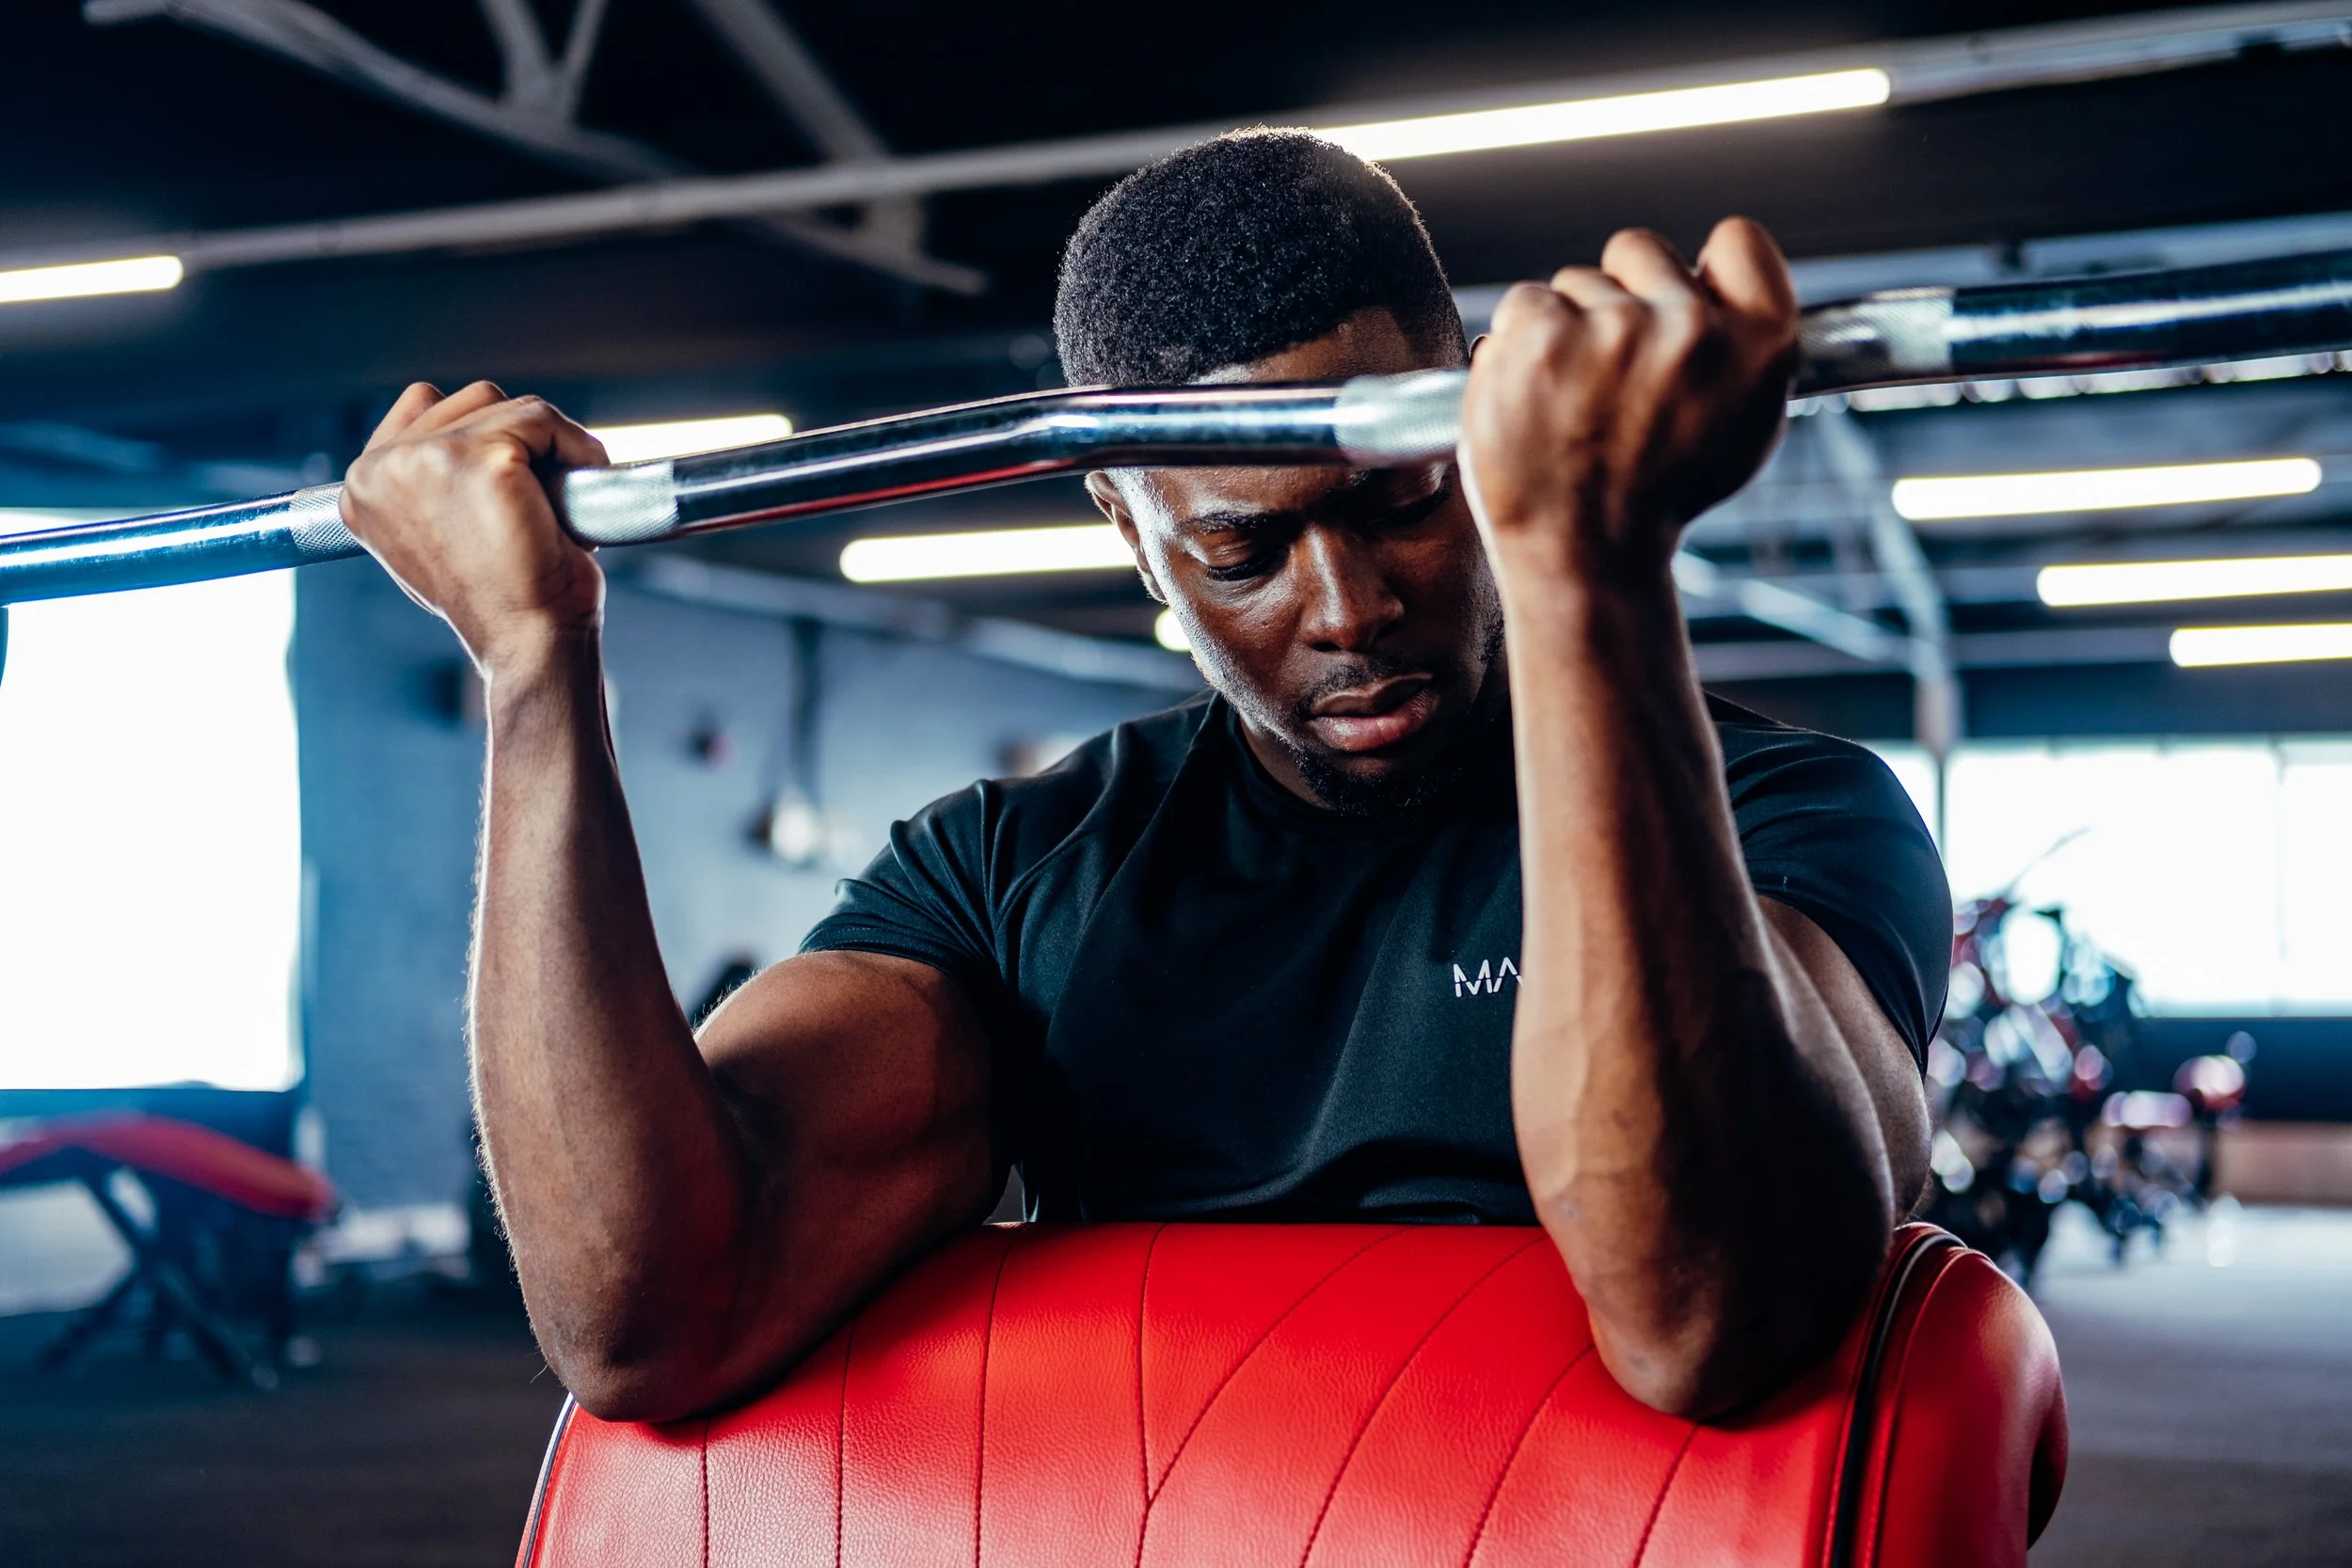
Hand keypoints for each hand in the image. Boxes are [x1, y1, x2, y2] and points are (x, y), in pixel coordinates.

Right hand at [339, 382, 610, 670]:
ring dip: (547, 445)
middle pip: (470, 402)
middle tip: (535, 506)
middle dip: (517, 442)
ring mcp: (426, 457)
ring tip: (553, 506)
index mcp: (360, 486)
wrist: (529, 641)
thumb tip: (452, 444)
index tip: (507, 493)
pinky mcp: (482, 457)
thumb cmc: (497, 600)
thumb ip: (424, 485)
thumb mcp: (433, 539)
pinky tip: (576, 497)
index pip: (423, 408)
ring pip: (507, 406)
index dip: (481, 440)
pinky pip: (543, 417)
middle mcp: (380, 468)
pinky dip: (577, 447)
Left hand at [1458, 219, 1796, 589]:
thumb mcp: (1743, 425)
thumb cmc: (1658, 497)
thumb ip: (1739, 340)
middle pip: (1640, 250)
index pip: (1739, 240)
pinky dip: (1517, 345)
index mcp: (1760, 343)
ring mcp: (1612, 328)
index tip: (1675, 304)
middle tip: (1610, 373)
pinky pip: (1523, 303)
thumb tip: (1707, 272)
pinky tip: (1533, 398)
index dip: (1700, 269)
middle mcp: (1692, 326)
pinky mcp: (1539, 336)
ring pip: (1573, 282)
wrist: (1584, 556)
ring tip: (1571, 401)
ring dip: (1565, 328)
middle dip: (1620, 296)